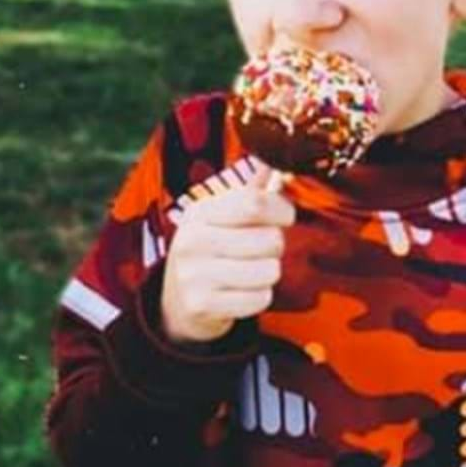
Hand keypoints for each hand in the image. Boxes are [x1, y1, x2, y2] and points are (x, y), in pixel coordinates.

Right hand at [160, 160, 292, 344]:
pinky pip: (260, 299)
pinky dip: (258, 299)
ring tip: (248, 273)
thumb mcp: (222, 218)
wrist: (179, 302)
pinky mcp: (202, 305)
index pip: (255, 203)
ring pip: (269, 271)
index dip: (282, 209)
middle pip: (270, 240)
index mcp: (200, 212)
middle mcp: (193, 240)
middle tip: (258, 252)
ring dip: (267, 275)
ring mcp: (194, 274)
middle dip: (274, 248)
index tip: (286, 216)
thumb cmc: (212, 252)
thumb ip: (250, 193)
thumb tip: (271, 162)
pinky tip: (240, 294)